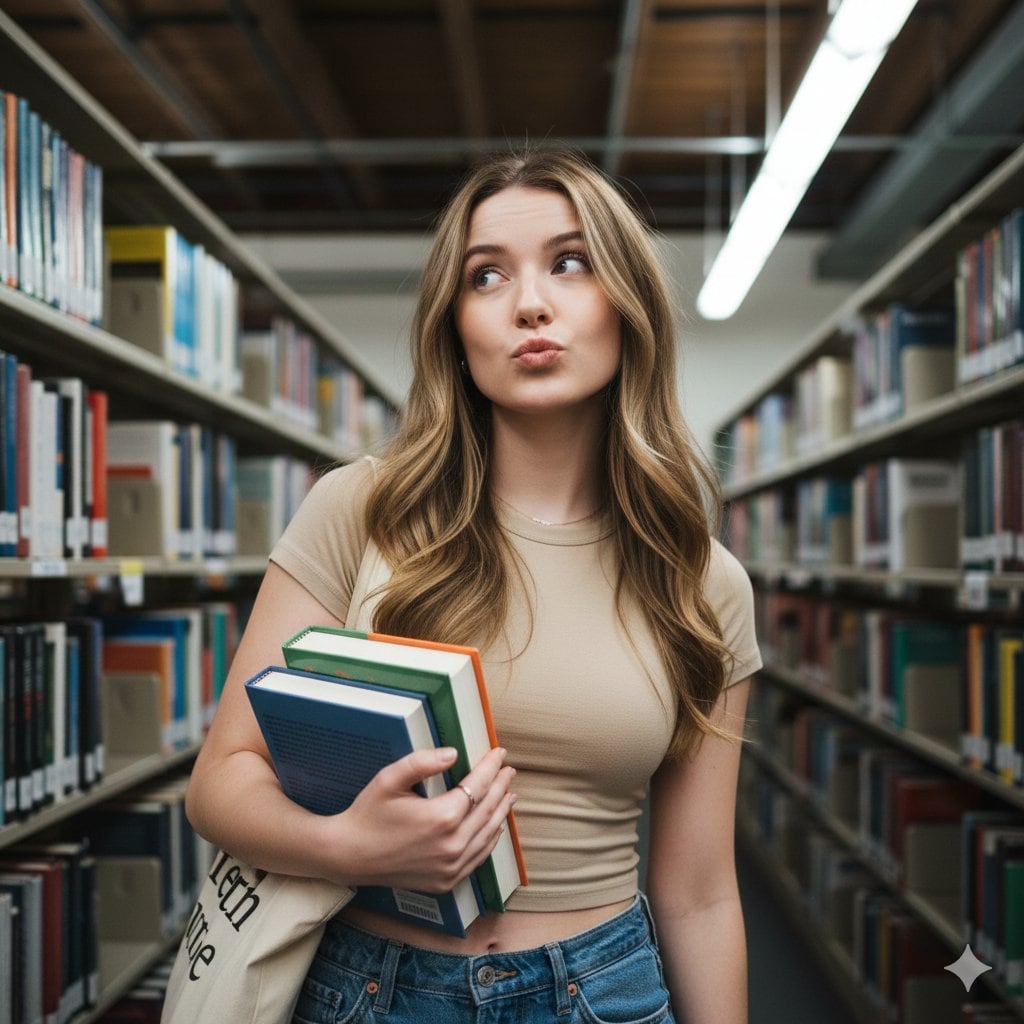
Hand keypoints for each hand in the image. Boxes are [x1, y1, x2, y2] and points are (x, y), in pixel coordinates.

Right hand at [319, 746, 516, 892]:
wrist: (349, 855)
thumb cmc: (368, 814)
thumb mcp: (390, 779)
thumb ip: (421, 762)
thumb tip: (453, 753)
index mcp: (441, 817)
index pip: (478, 786)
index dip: (491, 767)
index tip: (499, 754)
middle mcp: (452, 845)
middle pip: (488, 810)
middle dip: (501, 787)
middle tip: (508, 770)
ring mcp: (451, 867)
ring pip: (488, 835)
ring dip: (501, 812)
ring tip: (509, 794)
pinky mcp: (446, 881)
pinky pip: (478, 858)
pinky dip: (490, 839)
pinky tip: (494, 827)